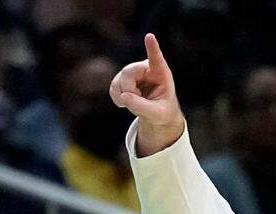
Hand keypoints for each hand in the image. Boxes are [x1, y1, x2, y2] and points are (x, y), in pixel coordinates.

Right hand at [109, 33, 184, 155]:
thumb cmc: (162, 112)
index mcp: (161, 73)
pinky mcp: (123, 78)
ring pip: (119, 80)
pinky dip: (117, 98)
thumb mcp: (157, 114)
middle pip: (128, 72)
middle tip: (137, 103)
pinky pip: (113, 87)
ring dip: (123, 97)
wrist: (156, 115)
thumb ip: (142, 107)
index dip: (152, 48)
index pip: (156, 58)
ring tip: (135, 104)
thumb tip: (124, 96)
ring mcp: (133, 72)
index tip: (150, 36)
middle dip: (128, 91)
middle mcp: (146, 68)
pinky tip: (125, 103)